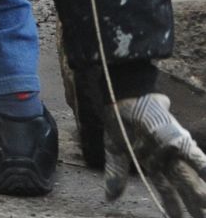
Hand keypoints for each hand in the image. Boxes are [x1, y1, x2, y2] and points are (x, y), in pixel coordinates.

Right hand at [104, 92, 205, 214]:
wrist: (124, 97)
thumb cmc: (120, 120)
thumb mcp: (114, 149)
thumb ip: (115, 172)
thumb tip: (108, 198)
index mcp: (152, 164)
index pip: (167, 193)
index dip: (174, 208)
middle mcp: (166, 162)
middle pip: (184, 190)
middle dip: (195, 207)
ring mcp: (175, 152)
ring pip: (192, 181)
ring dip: (201, 196)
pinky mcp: (180, 141)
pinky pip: (196, 160)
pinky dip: (203, 169)